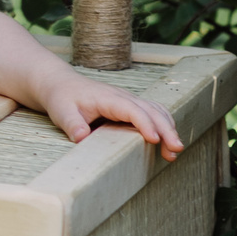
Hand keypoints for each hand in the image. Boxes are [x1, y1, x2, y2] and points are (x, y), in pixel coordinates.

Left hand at [33, 72, 182, 161]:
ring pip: (156, 110)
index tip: (155, 140)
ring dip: (169, 128)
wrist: (61, 84)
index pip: (133, 110)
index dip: (145, 124)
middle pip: (152, 110)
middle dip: (166, 129)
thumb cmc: (62, 98)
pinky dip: (164, 123)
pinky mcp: (130, 106)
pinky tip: (168, 140)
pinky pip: (153, 111)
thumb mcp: (62, 111)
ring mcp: (128, 100)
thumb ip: (72, 124)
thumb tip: (81, 137)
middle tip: (175, 149)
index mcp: (108, 98)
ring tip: (175, 151)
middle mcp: (123, 97)